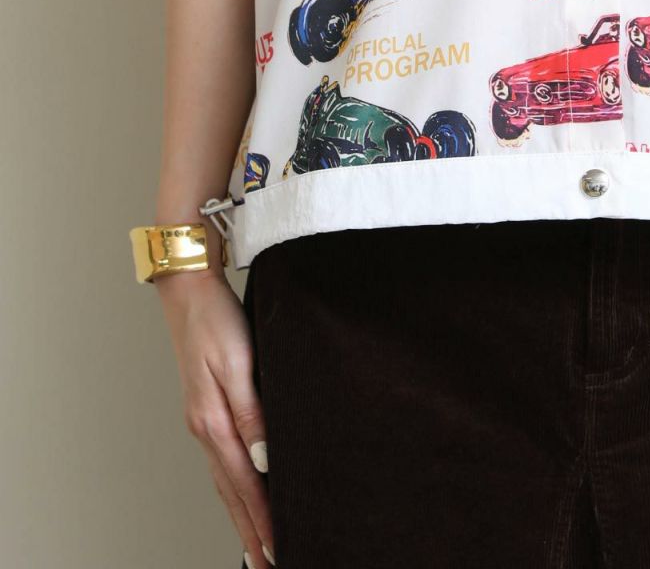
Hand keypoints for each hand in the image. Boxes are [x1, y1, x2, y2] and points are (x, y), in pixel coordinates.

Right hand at [157, 269, 274, 566]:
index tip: (280, 551)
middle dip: (252, 532)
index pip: (245, 484)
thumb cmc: (217, 319)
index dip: (264, 520)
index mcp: (214, 421)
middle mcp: (206, 428)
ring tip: (259, 545)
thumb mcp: (239, 362)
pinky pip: (223, 461)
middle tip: (270, 564)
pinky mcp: (207, 409)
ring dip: (243, 516)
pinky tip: (244, 493)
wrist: (189, 289)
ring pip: (227, 481)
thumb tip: (265, 461)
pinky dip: (234, 488)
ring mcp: (203, 421)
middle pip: (232, 493)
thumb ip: (252, 412)